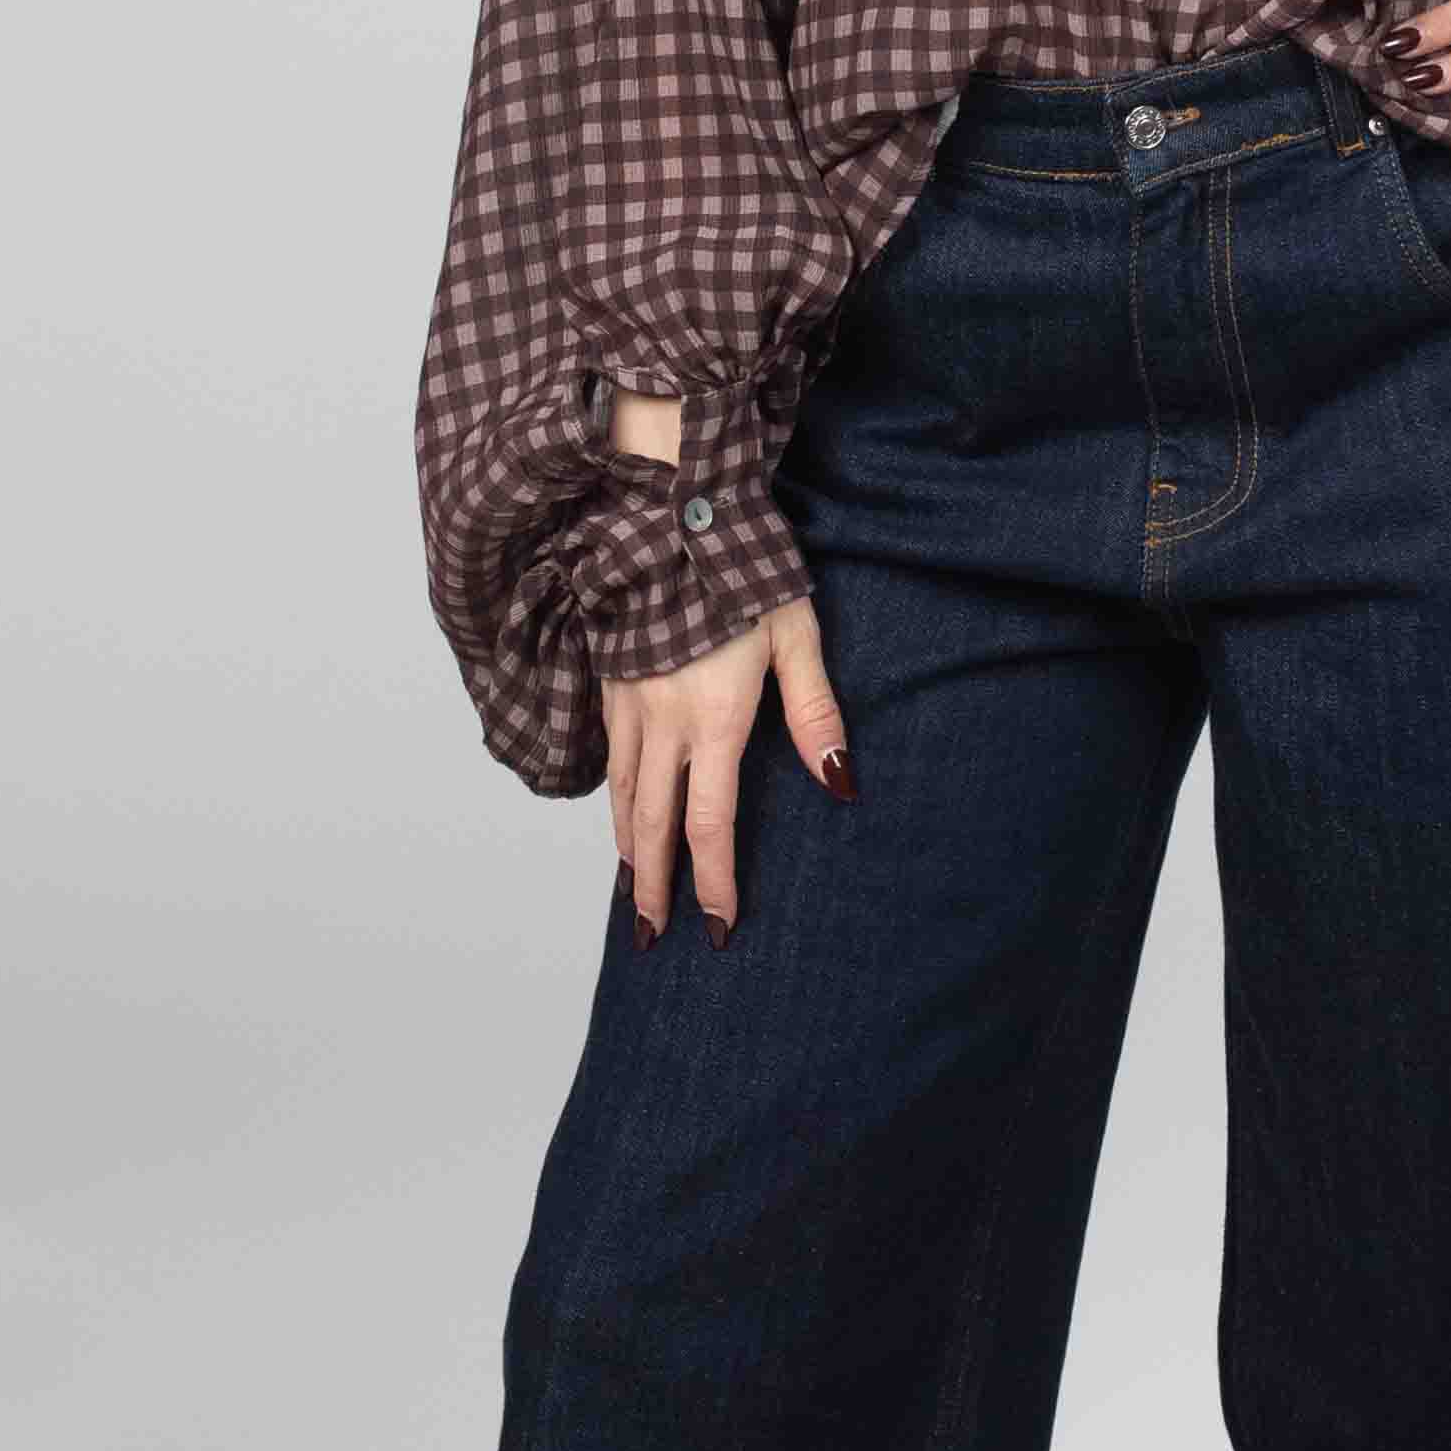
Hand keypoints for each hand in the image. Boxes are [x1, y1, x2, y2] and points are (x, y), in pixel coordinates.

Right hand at [601, 595, 850, 938]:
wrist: (669, 515)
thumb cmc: (743, 570)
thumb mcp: (796, 635)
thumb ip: (816, 711)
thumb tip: (840, 782)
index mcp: (715, 719)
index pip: (708, 824)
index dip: (712, 882)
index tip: (718, 925)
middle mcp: (664, 723)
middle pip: (653, 826)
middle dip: (654, 886)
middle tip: (652, 935)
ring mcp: (630, 705)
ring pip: (623, 796)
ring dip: (628, 851)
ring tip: (634, 891)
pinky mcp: (610, 684)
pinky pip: (610, 760)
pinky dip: (614, 800)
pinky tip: (622, 816)